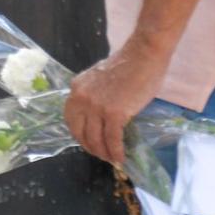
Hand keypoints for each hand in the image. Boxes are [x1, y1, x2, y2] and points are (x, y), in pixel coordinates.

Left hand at [64, 42, 169, 167]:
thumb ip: (94, 94)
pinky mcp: (114, 113)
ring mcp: (97, 106)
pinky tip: (121, 158)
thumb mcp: (99, 78)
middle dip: (90, 147)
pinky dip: (116, 152)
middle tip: (100, 154)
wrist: (143, 55)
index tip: (88, 142)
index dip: (79, 134)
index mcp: (77, 88)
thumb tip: (98, 113)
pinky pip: (112, 139)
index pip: (71, 118)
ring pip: (95, 139)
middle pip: (80, 132)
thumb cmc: (128, 64)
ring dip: (103, 153)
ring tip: (111, 159)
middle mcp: (82, 98)